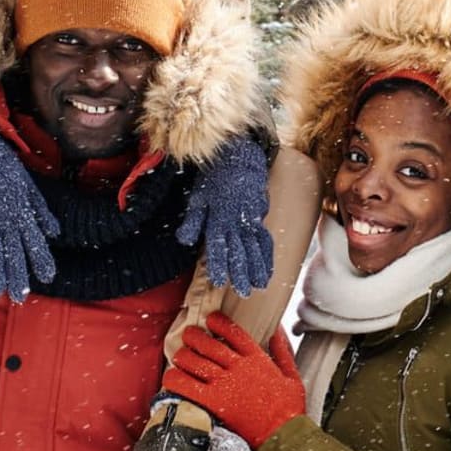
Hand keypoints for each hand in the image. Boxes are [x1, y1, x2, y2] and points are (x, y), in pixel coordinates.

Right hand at [0, 131, 58, 300]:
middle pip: (14, 253)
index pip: (35, 241)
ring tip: (1, 291)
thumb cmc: (3, 168)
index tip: (49, 276)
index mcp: (24, 211)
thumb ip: (40, 211)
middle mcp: (8, 219)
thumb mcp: (28, 187)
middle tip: (21, 296)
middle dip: (18, 275)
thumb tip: (55, 232)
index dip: (41, 259)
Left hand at [162, 311, 304, 445]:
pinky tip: (171, 377)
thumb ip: (282, 350)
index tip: (210, 319)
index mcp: (257, 359)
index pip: (233, 332)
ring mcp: (226, 384)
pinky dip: (175, 379)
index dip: (219, 322)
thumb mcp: (292, 375)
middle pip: (209, 344)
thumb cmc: (289, 410)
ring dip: (183, 355)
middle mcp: (239, 368)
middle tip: (188, 335)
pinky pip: (187, 386)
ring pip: (195, 362)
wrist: (283, 436)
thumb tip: (277, 330)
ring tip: (179, 355)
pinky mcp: (215, 402)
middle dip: (194, 336)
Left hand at [177, 137, 272, 295]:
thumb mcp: (198, 198)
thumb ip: (192, 221)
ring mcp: (250, 220)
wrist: (238, 159)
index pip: (218, 247)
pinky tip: (268, 270)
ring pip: (255, 248)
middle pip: (240, 251)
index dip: (219, 265)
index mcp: (218, 218)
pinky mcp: (260, 218)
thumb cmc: (213, 180)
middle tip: (244, 291)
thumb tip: (183, 240)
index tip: (219, 282)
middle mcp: (236, 222)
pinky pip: (265, 240)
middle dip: (242, 273)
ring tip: (259, 286)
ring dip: (258, 268)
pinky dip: (267, 256)